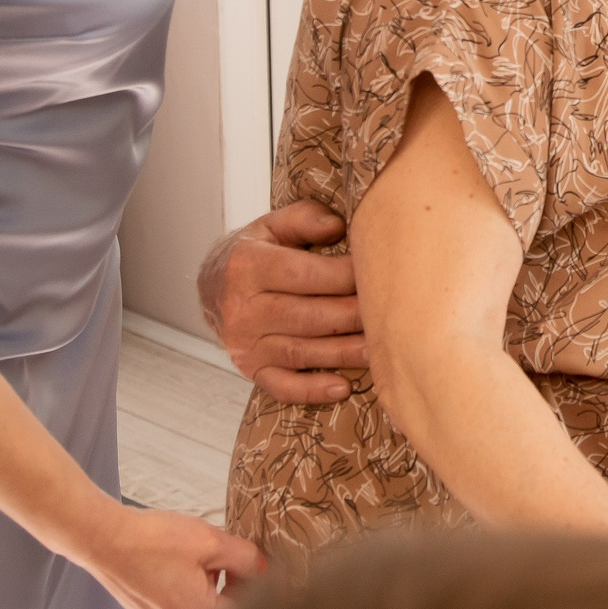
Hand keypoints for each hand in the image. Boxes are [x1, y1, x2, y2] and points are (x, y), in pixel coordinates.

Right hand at [71, 501, 262, 608]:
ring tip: (206, 558)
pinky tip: (185, 566)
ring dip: (216, 587)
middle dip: (236, 587)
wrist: (104, 540)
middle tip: (231, 556)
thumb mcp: (211, 542)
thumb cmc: (153, 542)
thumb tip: (263, 569)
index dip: (258, 586)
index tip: (255, 562)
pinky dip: (194, 590)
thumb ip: (247, 558)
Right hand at [197, 199, 366, 404]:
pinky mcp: (250, 369)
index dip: (348, 276)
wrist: (212, 285)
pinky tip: (343, 387)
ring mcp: (245, 344)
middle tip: (395, 313)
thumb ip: (305, 218)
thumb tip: (338, 226)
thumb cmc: (257, 251)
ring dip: (346, 353)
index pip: (306, 275)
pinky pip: (282, 386)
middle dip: (355, 315)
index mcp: (247, 266)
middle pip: (310, 316)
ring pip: (303, 353)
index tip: (382, 272)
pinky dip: (312, 390)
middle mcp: (242, 308)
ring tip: (383, 349)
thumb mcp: (273, 224)